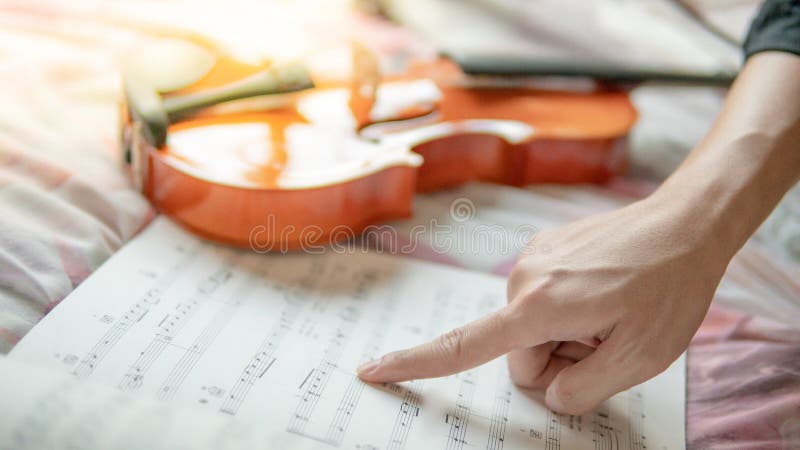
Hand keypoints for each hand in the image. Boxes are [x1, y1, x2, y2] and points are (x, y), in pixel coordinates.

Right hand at [358, 194, 729, 414]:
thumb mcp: (639, 358)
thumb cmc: (669, 287)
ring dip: (566, 335)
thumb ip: (582, 390)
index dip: (416, 364)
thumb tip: (550, 391)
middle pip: (518, 355)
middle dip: (559, 360)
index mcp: (538, 306)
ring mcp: (533, 260)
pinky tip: (605, 292)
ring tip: (611, 312)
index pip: (464, 346)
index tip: (373, 369)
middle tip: (609, 339)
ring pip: (530, 329)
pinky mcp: (545, 251)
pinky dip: (567, 310)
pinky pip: (541, 301)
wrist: (686, 222)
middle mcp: (523, 279)